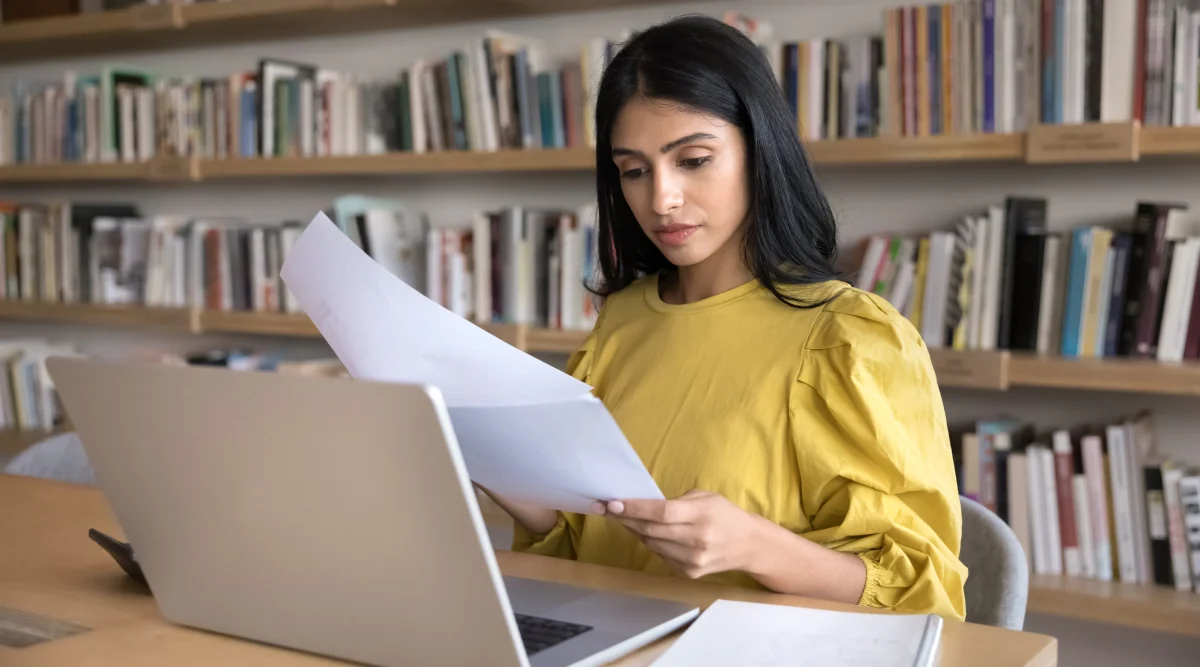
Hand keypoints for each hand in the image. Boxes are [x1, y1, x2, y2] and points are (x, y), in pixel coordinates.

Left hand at [595, 490, 766, 578]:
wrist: (748, 545)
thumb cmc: (724, 514)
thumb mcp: (705, 497)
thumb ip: (676, 501)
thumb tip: (642, 505)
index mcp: (700, 515)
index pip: (661, 512)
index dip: (634, 509)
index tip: (612, 504)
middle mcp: (696, 539)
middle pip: (651, 530)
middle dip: (625, 519)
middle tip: (605, 509)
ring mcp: (692, 559)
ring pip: (651, 544)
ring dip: (636, 531)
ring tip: (627, 519)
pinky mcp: (689, 573)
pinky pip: (661, 556)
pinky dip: (653, 544)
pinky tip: (653, 534)